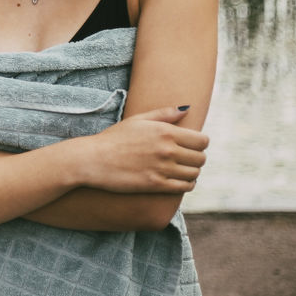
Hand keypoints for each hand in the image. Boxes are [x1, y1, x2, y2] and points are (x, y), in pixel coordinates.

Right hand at [79, 106, 208, 193]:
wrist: (93, 159)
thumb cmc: (114, 138)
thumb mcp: (137, 120)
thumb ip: (164, 114)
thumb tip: (187, 109)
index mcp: (165, 131)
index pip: (202, 140)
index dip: (200, 143)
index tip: (191, 145)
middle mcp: (167, 149)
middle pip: (201, 158)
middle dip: (196, 158)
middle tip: (185, 158)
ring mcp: (163, 168)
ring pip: (195, 173)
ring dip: (191, 172)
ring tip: (181, 169)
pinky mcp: (156, 185)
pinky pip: (185, 187)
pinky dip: (187, 184)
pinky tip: (177, 180)